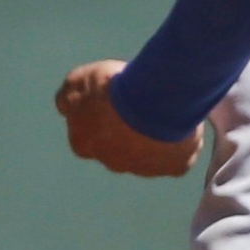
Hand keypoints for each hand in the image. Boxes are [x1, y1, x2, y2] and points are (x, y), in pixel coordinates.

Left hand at [55, 60, 203, 177]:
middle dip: (127, 132)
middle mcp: (111, 162)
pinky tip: (184, 124)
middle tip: (139, 105)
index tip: (111, 102)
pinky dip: (182, 144)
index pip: (86, 136)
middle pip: (118, 148)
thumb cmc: (113, 88)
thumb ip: (69, 95)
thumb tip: (65, 105)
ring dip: (155, 138)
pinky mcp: (174, 167)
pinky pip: (178, 158)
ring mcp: (145, 168)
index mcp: (84, 144)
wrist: (152, 99)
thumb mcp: (78, 80)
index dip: (99, 118)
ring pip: (150, 154)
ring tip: (165, 110)